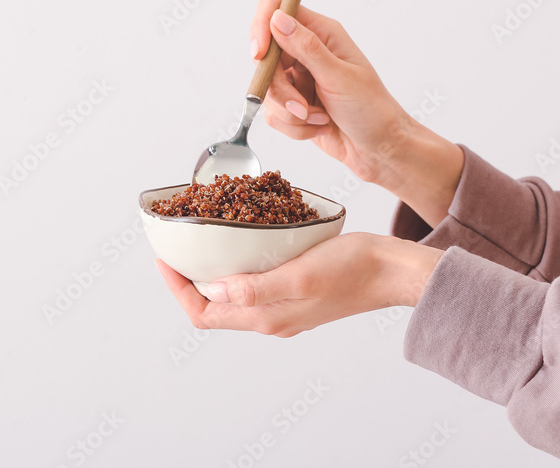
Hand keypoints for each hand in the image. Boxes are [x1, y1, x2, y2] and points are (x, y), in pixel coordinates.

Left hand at [156, 233, 442, 337]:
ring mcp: (284, 306)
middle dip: (189, 279)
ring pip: (233, 294)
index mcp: (267, 318)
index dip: (178, 290)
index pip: (204, 314)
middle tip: (178, 247)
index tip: (165, 259)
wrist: (394, 271)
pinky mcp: (296, 291)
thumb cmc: (353, 270)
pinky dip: (238, 264)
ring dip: (212, 272)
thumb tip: (212, 291)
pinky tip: (240, 240)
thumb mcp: (300, 276)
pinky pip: (254, 283)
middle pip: (214, 306)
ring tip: (201, 240)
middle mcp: (271, 318)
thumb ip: (255, 289)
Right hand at [250, 0, 463, 226]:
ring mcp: (297, 79)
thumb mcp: (339, 77)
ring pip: (266, 90)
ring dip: (290, 112)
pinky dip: (293, 127)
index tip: (259, 55)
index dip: (261, 27)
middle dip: (279, 89)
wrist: (379, 149)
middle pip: (264, 57)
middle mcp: (306, 52)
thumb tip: (277, 18)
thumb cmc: (372, 110)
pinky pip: (272, 113)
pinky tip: (319, 127)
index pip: (277, 9)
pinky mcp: (292, 104)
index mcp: (321, 33)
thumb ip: (306, 47)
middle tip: (302, 107)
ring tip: (319, 119)